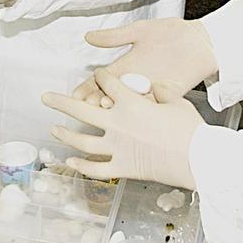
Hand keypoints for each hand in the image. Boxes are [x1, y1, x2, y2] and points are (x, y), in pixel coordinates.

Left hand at [42, 69, 203, 189]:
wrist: (197, 159)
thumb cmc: (189, 129)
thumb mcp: (177, 101)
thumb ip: (161, 91)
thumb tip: (155, 87)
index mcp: (131, 103)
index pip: (109, 84)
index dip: (101, 77)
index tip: (98, 75)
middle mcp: (118, 123)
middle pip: (81, 110)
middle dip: (60, 102)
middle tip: (45, 97)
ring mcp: (117, 147)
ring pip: (82, 141)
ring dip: (65, 134)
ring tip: (53, 129)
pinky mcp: (122, 167)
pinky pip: (96, 168)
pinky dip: (81, 165)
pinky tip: (70, 161)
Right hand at [71, 18, 215, 107]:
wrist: (201, 39)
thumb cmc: (173, 33)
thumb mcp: (139, 31)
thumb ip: (114, 37)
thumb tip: (89, 36)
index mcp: (128, 65)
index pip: (101, 81)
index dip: (88, 88)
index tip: (76, 95)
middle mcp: (137, 80)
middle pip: (112, 96)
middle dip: (98, 101)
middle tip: (89, 105)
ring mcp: (153, 89)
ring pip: (130, 103)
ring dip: (118, 107)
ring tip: (107, 106)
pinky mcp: (170, 94)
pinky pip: (154, 104)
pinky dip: (143, 107)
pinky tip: (132, 107)